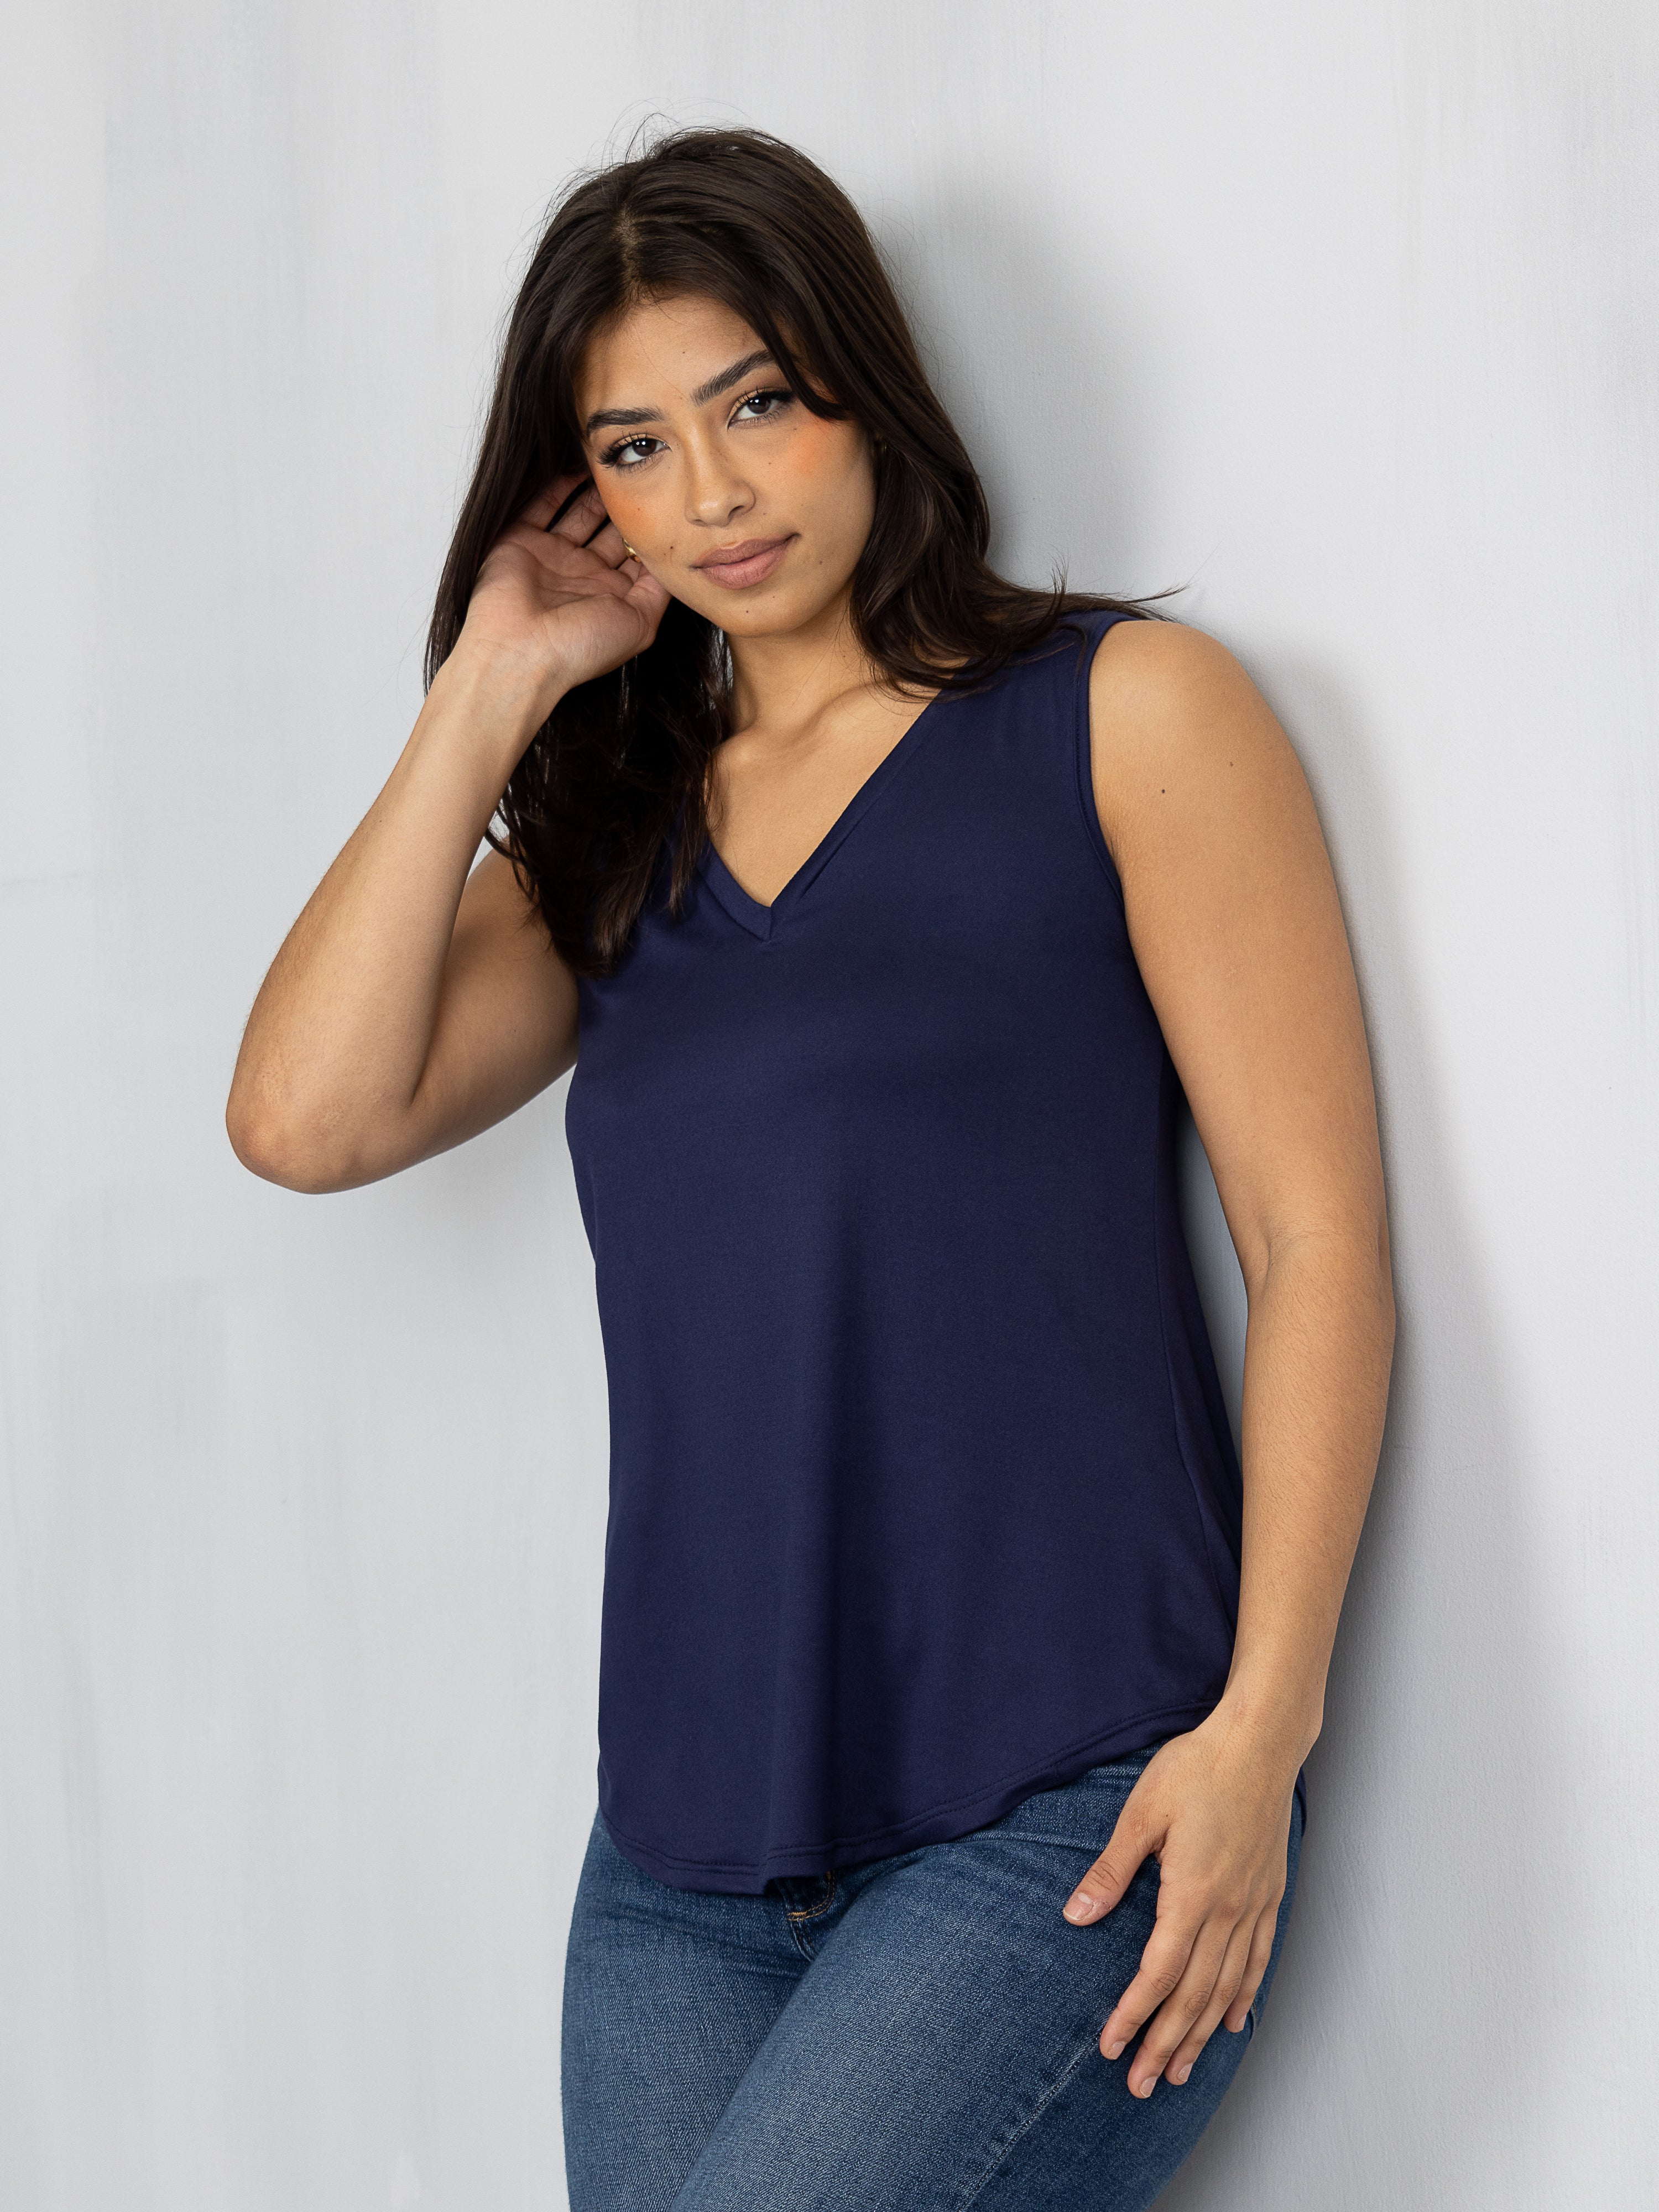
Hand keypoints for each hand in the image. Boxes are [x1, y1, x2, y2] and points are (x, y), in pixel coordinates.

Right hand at [453, 473, 670, 711]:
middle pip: (610, 531)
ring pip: (580, 513)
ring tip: (614, 467)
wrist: (521, 651)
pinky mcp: (522, 540)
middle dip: (626, 508)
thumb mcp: (641, 623)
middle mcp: (583, 575)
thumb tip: (673, 559)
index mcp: (610, 596)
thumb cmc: (582, 646)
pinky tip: (578, 465)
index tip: (670, 507)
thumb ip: (659, 589)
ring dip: (596, 491)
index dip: (651, 535)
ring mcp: (552, 557)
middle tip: (643, 479)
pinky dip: (558, 484)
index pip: (636, 557)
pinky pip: (543, 504)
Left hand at [1060, 1710, 1296, 2096]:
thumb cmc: (1197, 1770)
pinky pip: (1258, 1960)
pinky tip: (1231, 2022)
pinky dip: (1243, 1998)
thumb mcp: (1141, 1813)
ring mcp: (1253, 1905)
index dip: (1134, 2015)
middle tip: (1142, 2084)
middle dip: (1165, 2043)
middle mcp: (1228, 1910)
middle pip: (1193, 1995)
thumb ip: (1111, 1870)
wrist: (1259, 1744)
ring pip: (1227, 1988)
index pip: (1159, 1973)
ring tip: (1180, 2069)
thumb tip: (1077, 1916)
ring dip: (1200, 2034)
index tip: (1112, 2047)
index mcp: (1192, 1893)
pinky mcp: (1269, 1895)